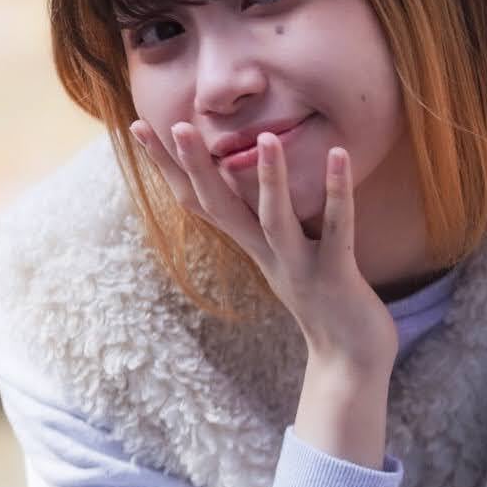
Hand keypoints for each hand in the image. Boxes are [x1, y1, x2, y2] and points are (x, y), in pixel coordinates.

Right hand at [130, 118, 399, 371]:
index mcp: (252, 246)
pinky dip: (338, 192)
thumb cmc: (324, 302)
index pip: (200, 201)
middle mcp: (267, 255)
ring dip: (270, 179)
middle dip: (196, 167)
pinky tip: (339, 154)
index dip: (168, 166)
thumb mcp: (285, 255)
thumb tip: (248, 183)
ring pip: (276, 220)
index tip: (138, 126)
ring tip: (265, 138)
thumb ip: (267, 222)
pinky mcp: (337, 275)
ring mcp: (300, 267)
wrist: (348, 362)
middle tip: (177, 124)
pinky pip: (338, 229)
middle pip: (221, 208)